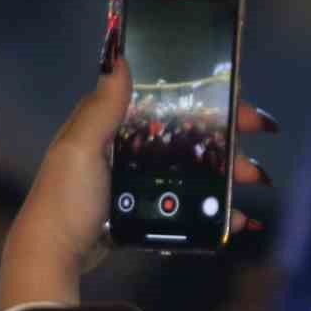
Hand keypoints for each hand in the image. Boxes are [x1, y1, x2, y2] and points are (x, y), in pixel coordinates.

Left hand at [0, 54, 279, 309]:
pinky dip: (213, 211)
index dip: (205, 98)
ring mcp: (136, 183)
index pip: (167, 101)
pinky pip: (185, 207)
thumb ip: (101, 107)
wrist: (53, 255)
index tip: (237, 101)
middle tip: (258, 140)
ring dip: (227, 175)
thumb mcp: (80, 148)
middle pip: (187, 135)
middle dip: (227, 138)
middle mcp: (126, 149)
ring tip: (252, 182)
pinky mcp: (142, 212)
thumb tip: (116, 54)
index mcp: (111, 125)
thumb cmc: (64, 199)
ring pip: (192, 171)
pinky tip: (235, 218)